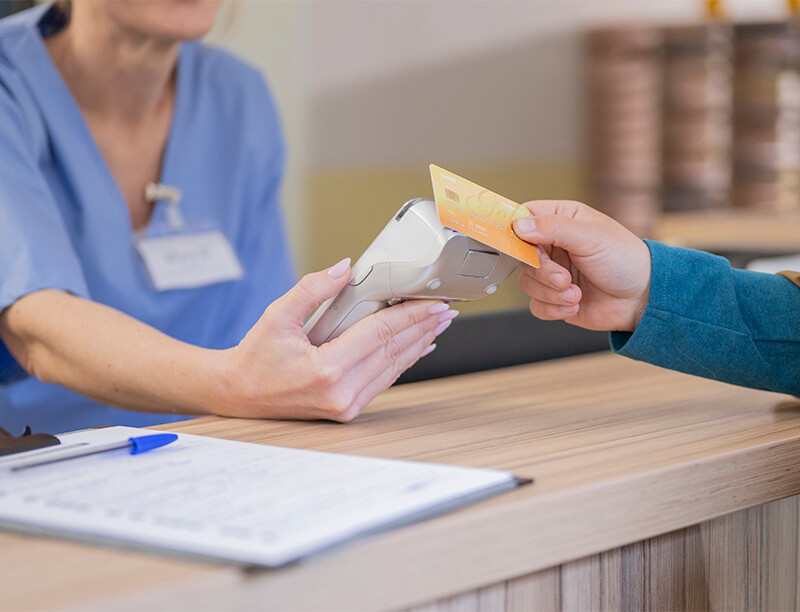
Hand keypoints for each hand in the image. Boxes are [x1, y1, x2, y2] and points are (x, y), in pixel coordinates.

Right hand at [221, 258, 456, 421]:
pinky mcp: (347, 410)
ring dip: (419, 343)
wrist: (237, 395)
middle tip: (445, 308)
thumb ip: (312, 289)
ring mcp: (345, 406)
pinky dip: (403, 361)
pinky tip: (418, 346)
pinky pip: (383, 380)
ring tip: (438, 324)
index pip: (380, 335)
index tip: (433, 302)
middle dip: (423, 328)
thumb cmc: (255, 356)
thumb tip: (345, 267)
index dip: (410, 316)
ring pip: (394, 368)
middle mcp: (340, 393)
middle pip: (394, 352)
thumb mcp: (277, 315)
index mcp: (325, 370)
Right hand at [512, 201, 650, 331]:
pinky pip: (536, 305)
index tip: (517, 245)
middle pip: (522, 256)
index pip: (524, 218)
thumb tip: (519, 225)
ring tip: (576, 293)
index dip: (516, 231)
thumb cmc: (625, 260)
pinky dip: (554, 308)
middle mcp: (554, 245)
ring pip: (527, 283)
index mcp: (561, 220)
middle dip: (542, 272)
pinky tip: (575, 304)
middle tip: (563, 278)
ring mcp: (552, 273)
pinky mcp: (554, 298)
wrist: (643, 299)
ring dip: (551, 293)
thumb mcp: (589, 237)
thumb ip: (552, 227)